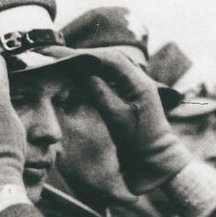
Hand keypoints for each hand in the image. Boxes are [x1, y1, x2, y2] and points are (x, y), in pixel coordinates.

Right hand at [74, 47, 194, 192]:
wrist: (157, 161)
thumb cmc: (139, 144)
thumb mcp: (115, 118)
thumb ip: (98, 92)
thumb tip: (79, 72)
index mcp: (138, 82)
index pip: (108, 58)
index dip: (83, 55)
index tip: (61, 55)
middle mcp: (139, 78)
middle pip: (108, 58)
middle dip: (83, 56)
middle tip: (58, 56)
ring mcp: (137, 85)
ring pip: (110, 65)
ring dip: (88, 63)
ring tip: (65, 62)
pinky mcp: (132, 94)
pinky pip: (112, 77)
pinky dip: (95, 73)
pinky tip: (81, 74)